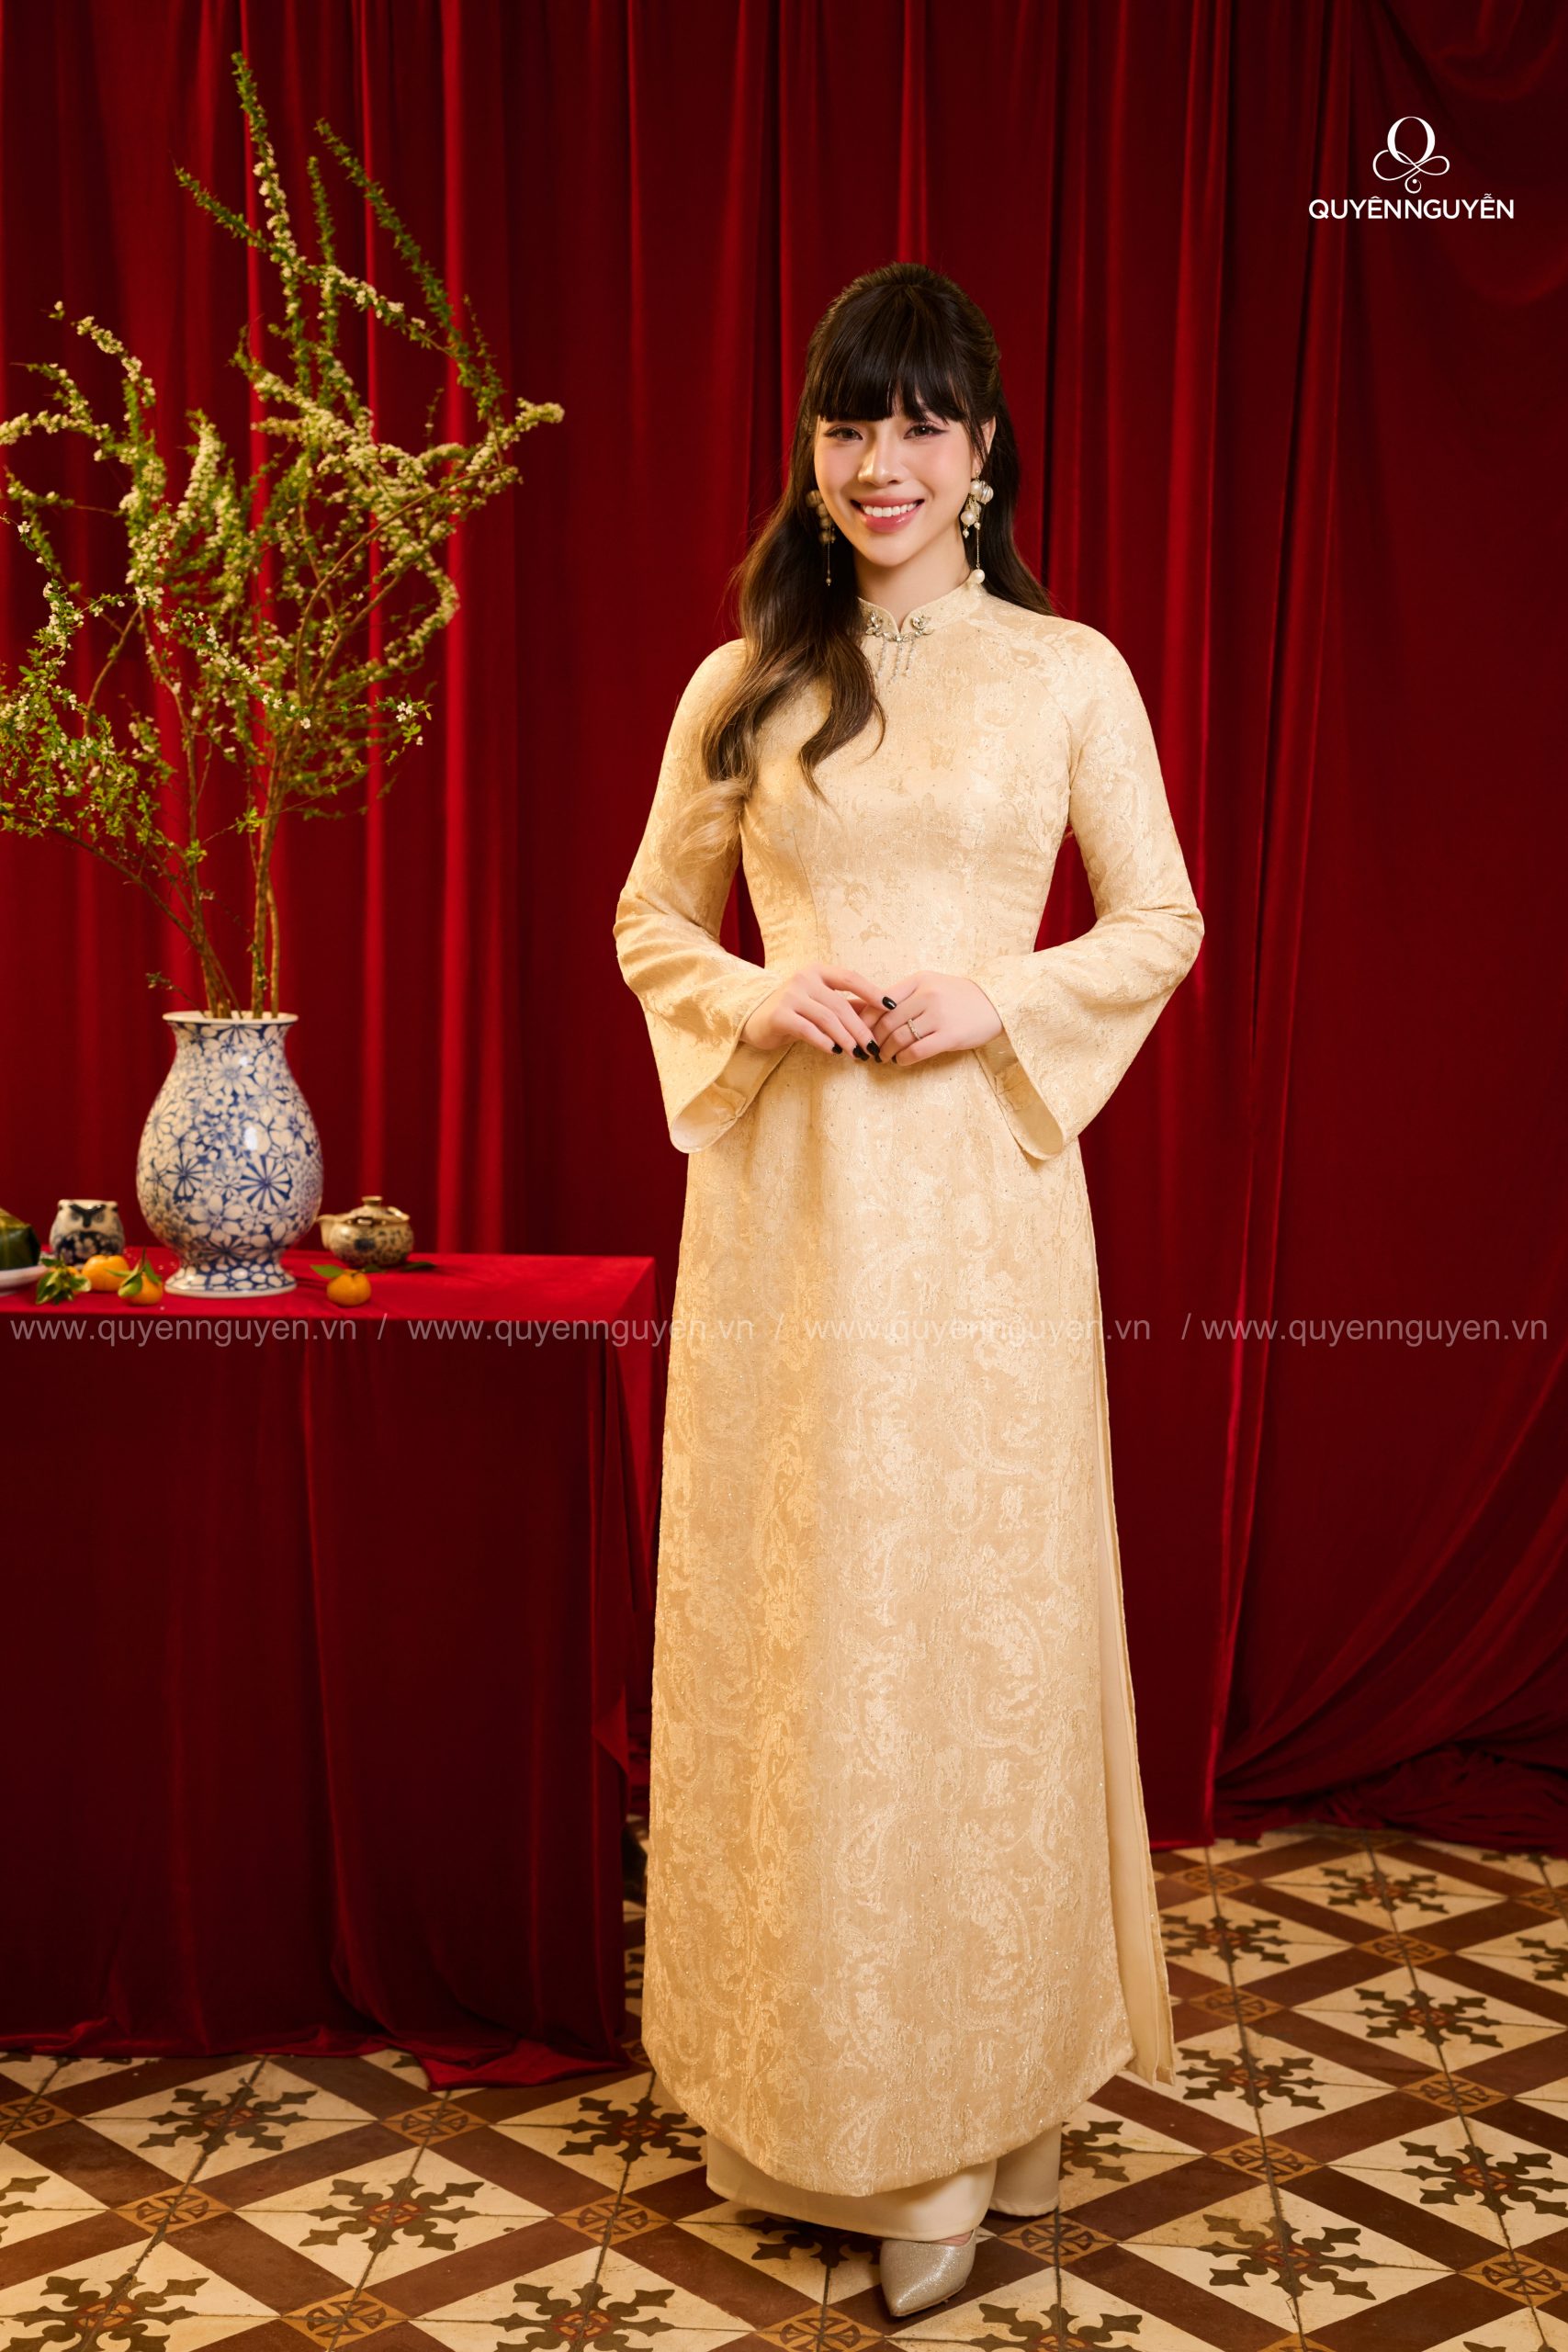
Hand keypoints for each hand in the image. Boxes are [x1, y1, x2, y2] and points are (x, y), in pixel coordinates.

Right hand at [740, 963, 886, 1056]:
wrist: (753, 1018)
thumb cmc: (793, 1011)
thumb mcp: (820, 1004)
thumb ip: (846, 1006)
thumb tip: (880, 1014)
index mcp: (818, 972)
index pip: (851, 978)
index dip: (872, 992)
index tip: (891, 1006)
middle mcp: (804, 979)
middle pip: (841, 1004)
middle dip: (861, 1028)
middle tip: (874, 1047)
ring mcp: (790, 995)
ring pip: (827, 1018)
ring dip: (846, 1038)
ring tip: (858, 1054)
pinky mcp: (779, 1015)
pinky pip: (807, 1030)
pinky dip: (823, 1041)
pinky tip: (834, 1052)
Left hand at [871, 970, 1003, 1063]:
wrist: (996, 1002)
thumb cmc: (959, 996)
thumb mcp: (931, 985)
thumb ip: (905, 996)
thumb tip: (871, 1014)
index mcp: (918, 981)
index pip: (880, 1001)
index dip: (865, 1020)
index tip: (861, 1032)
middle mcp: (927, 995)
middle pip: (887, 1022)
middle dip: (874, 1040)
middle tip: (871, 1049)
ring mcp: (939, 1016)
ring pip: (899, 1038)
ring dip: (887, 1052)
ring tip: (885, 1057)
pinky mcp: (950, 1036)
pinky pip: (916, 1051)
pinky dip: (903, 1059)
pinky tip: (901, 1061)